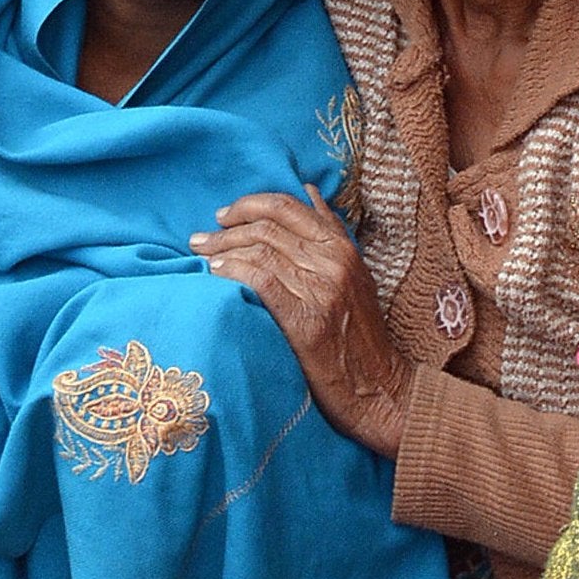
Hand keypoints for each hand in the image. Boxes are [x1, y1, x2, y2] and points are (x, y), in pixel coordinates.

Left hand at [190, 189, 412, 456]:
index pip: (286, 206)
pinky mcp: (305, 321)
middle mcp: (333, 262)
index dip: (248, 205)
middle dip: (226, 230)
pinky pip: (261, 281)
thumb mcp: (355, 272)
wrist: (379, 387)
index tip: (223, 216)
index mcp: (342, 247)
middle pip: (267, 228)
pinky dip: (234, 272)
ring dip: (222, 250)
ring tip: (202, 256)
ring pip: (260, 251)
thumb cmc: (361, 332)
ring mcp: (321, 290)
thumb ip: (331, 232)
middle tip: (200, 239)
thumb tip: (309, 191)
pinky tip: (216, 275)